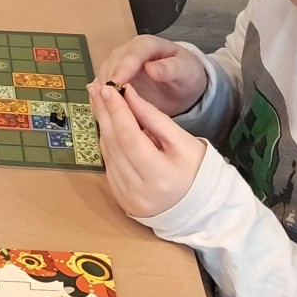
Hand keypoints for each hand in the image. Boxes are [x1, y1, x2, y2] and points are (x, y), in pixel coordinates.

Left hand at [90, 82, 207, 218]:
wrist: (200, 207)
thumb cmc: (197, 170)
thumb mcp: (183, 141)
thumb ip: (154, 118)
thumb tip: (128, 95)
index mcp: (160, 177)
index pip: (129, 137)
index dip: (116, 111)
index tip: (107, 88)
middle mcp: (139, 190)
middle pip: (114, 144)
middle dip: (104, 113)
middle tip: (95, 88)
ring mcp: (127, 197)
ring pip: (108, 153)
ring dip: (102, 125)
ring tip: (98, 101)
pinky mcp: (121, 199)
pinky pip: (109, 164)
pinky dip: (107, 142)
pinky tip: (107, 125)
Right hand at [99, 35, 207, 116]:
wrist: (181, 84)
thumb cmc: (184, 73)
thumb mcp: (185, 70)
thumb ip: (170, 68)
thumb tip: (150, 68)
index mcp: (146, 45)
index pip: (132, 53)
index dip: (123, 67)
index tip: (117, 82)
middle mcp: (127, 52)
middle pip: (112, 64)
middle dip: (109, 81)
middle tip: (109, 101)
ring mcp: (117, 66)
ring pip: (104, 76)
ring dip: (103, 91)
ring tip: (107, 109)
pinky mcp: (113, 80)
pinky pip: (103, 88)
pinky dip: (102, 98)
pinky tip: (106, 111)